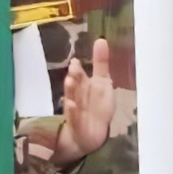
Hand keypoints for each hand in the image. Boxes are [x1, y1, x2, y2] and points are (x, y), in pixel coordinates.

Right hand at [49, 38, 115, 166]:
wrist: (90, 133)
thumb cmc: (96, 105)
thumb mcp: (103, 83)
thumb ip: (101, 63)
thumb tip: (101, 40)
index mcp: (84, 84)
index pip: (81, 74)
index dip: (78, 69)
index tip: (75, 61)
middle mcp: (78, 94)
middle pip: (75, 84)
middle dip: (74, 76)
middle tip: (73, 67)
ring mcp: (76, 108)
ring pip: (72, 98)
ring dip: (71, 90)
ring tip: (70, 81)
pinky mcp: (77, 122)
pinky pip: (73, 116)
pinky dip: (72, 111)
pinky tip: (71, 105)